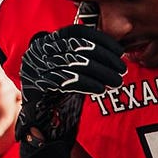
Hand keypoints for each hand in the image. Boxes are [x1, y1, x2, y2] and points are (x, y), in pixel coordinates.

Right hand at [2, 27, 124, 157]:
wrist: (42, 124)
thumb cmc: (62, 94)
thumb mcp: (74, 69)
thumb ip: (87, 57)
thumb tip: (115, 51)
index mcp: (47, 41)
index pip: (77, 33)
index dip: (101, 40)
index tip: (119, 51)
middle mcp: (38, 51)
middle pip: (78, 48)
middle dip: (104, 59)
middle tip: (122, 69)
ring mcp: (35, 67)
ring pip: (75, 64)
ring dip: (100, 72)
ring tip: (116, 81)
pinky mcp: (37, 85)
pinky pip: (67, 80)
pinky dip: (87, 84)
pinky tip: (100, 89)